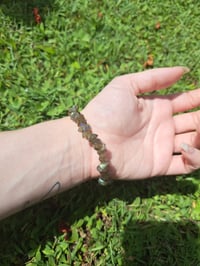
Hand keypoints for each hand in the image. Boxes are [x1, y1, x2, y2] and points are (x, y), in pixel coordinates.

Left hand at [83, 67, 199, 179]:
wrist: (91, 140)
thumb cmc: (106, 110)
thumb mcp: (126, 84)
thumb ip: (155, 77)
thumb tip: (184, 70)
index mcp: (158, 107)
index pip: (188, 101)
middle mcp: (164, 127)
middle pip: (195, 121)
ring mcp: (162, 146)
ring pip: (195, 143)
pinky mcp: (159, 165)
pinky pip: (186, 165)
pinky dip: (196, 159)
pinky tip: (190, 147)